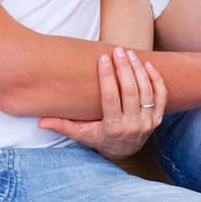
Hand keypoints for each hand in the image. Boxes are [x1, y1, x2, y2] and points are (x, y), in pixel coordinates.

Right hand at [38, 46, 166, 160]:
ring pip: (146, 91)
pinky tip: (146, 64)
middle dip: (124, 69)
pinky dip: (156, 79)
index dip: (107, 77)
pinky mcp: (158, 118)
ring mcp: (148, 122)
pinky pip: (161, 96)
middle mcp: (133, 126)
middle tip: (118, 50)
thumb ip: (63, 126)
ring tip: (129, 53)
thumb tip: (40, 122)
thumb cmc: (99, 138)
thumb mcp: (82, 134)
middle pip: (131, 92)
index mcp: (113, 128)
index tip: (102, 58)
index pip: (111, 98)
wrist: (125, 151)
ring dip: (138, 70)